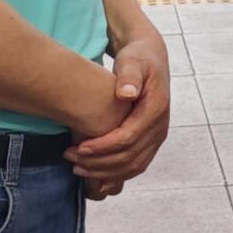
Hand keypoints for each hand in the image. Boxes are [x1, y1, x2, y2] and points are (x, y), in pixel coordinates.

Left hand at [68, 35, 171, 193]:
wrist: (150, 60)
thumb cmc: (138, 59)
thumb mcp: (132, 61)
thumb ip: (129, 76)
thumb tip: (127, 94)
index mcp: (156, 109)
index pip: (129, 137)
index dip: (103, 146)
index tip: (80, 147)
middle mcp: (160, 127)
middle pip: (130, 157)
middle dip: (100, 162)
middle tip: (73, 159)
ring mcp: (157, 137)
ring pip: (133, 166)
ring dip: (105, 172)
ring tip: (78, 168)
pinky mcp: (150, 142)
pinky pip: (135, 165)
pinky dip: (114, 173)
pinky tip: (93, 171)